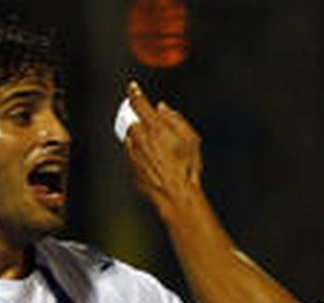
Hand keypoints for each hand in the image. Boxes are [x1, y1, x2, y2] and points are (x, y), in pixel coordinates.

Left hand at [122, 82, 203, 213]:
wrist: (176, 194)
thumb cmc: (187, 168)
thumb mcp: (191, 139)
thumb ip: (176, 119)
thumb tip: (162, 109)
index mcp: (155, 127)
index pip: (139, 103)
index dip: (135, 93)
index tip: (132, 88)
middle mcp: (140, 138)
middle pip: (133, 121)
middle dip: (140, 122)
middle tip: (153, 129)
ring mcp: (133, 154)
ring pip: (131, 138)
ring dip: (139, 138)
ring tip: (158, 151)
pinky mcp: (132, 167)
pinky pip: (132, 155)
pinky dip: (140, 154)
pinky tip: (155, 163)